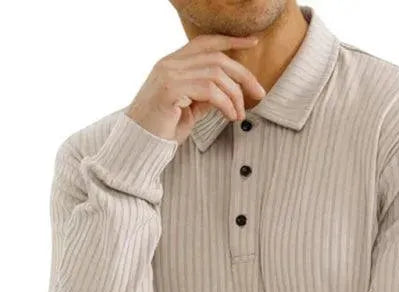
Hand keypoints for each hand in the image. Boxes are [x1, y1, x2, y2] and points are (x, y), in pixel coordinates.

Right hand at [125, 33, 265, 143]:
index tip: (253, 42)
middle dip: (243, 75)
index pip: (206, 42)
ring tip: (239, 115)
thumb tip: (229, 92)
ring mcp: (169, 74)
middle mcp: (170, 63)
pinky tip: (230, 116)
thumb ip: (206, 96)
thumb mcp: (190, 110)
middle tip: (259, 94)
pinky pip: (208, 90)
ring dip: (235, 95)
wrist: (140, 144)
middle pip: (217, 57)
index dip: (231, 40)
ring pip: (215, 73)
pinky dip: (225, 103)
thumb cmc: (162, 129)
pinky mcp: (170, 89)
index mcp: (173, 63)